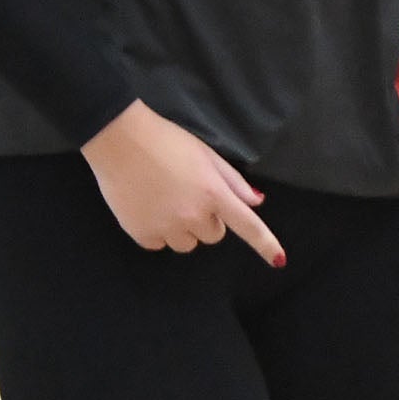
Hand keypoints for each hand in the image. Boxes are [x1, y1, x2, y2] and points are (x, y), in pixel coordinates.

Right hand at [82, 101, 284, 264]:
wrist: (119, 140)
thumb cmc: (166, 140)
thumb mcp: (205, 154)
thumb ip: (232, 180)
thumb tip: (256, 202)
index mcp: (213, 193)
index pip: (248, 225)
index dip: (265, 244)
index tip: (279, 260)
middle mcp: (193, 215)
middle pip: (213, 235)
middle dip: (207, 220)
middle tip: (188, 195)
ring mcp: (167, 227)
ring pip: (187, 244)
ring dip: (183, 229)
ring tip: (166, 200)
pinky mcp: (142, 234)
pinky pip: (160, 244)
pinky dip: (157, 231)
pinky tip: (148, 207)